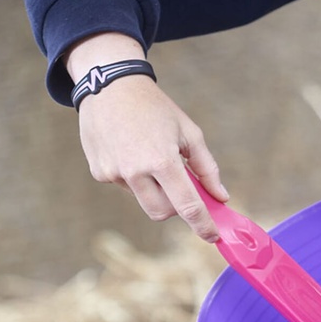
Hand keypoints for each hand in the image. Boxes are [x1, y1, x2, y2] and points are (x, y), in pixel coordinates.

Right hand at [67, 33, 227, 241]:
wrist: (109, 85)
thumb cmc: (155, 108)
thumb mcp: (189, 132)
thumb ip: (207, 168)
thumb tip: (221, 197)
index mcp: (162, 161)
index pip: (187, 206)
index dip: (203, 225)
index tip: (213, 236)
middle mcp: (135, 172)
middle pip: (162, 213)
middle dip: (176, 207)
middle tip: (182, 187)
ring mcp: (114, 174)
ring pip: (143, 200)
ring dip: (154, 189)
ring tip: (151, 157)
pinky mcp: (99, 172)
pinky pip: (124, 187)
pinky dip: (135, 178)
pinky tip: (130, 151)